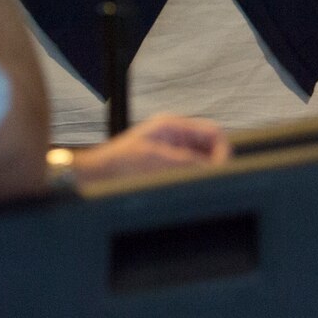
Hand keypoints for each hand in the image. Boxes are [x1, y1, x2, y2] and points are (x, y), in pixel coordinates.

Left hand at [77, 113, 231, 184]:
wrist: (94, 178)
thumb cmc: (116, 165)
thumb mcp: (157, 160)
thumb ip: (189, 162)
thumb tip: (215, 168)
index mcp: (173, 127)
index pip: (214, 133)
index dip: (223, 152)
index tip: (222, 171)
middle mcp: (175, 138)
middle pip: (211, 148)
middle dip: (214, 165)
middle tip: (210, 183)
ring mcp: (171, 153)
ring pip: (202, 164)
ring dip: (202, 175)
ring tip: (194, 188)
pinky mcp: (167, 170)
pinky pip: (190, 175)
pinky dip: (192, 182)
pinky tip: (184, 190)